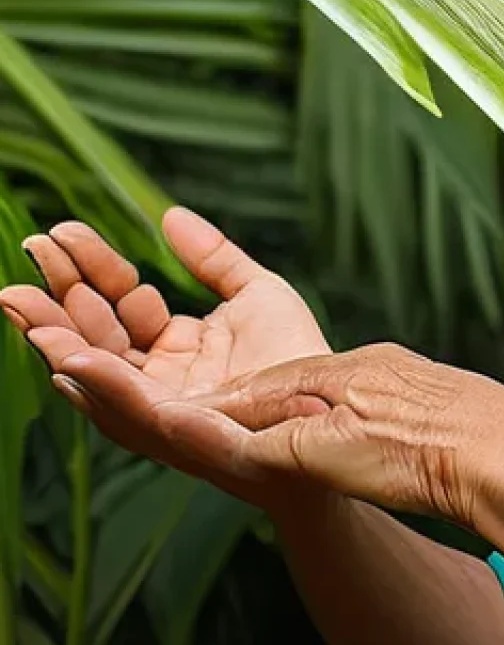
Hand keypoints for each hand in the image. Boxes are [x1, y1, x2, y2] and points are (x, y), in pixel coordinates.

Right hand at [0, 206, 332, 511]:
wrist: (332, 402)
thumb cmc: (298, 354)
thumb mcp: (255, 292)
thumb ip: (212, 258)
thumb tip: (169, 215)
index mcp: (175, 345)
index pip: (121, 300)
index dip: (94, 266)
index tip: (66, 231)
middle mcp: (158, 377)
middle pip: (97, 332)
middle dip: (60, 294)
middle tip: (35, 250)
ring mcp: (160, 403)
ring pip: (95, 369)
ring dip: (54, 336)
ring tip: (20, 299)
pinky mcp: (171, 429)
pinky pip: (124, 404)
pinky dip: (95, 379)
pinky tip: (66, 351)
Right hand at [205, 347, 503, 528]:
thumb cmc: (419, 453)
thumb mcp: (330, 452)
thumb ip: (271, 441)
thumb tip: (211, 430)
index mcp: (336, 373)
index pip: (263, 386)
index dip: (225, 404)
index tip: (187, 411)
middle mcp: (369, 364)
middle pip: (298, 379)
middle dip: (260, 395)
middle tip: (224, 412)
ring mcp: (403, 377)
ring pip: (336, 387)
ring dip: (303, 402)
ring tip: (284, 420)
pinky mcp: (430, 396)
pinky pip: (370, 399)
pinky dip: (344, 411)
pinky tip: (355, 425)